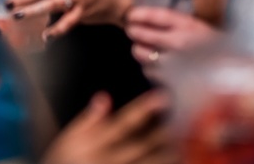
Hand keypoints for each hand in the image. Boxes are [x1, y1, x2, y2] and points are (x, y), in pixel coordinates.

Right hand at [42, 90, 176, 163]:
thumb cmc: (64, 159)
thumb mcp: (68, 137)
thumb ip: (88, 119)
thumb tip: (104, 97)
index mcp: (95, 142)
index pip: (123, 123)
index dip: (144, 109)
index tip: (163, 95)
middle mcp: (109, 159)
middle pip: (142, 144)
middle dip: (165, 130)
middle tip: (188, 115)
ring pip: (149, 163)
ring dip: (169, 152)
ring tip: (190, 138)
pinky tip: (177, 157)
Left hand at [125, 5, 217, 77]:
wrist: (231, 73)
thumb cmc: (213, 48)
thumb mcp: (198, 28)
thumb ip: (175, 22)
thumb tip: (145, 17)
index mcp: (189, 26)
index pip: (158, 16)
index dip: (141, 14)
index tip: (131, 15)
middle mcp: (181, 43)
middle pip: (144, 35)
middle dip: (134, 32)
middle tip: (132, 31)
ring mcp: (176, 63)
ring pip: (144, 55)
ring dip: (139, 51)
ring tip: (141, 49)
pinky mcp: (173, 81)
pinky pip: (151, 72)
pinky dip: (150, 68)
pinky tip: (156, 65)